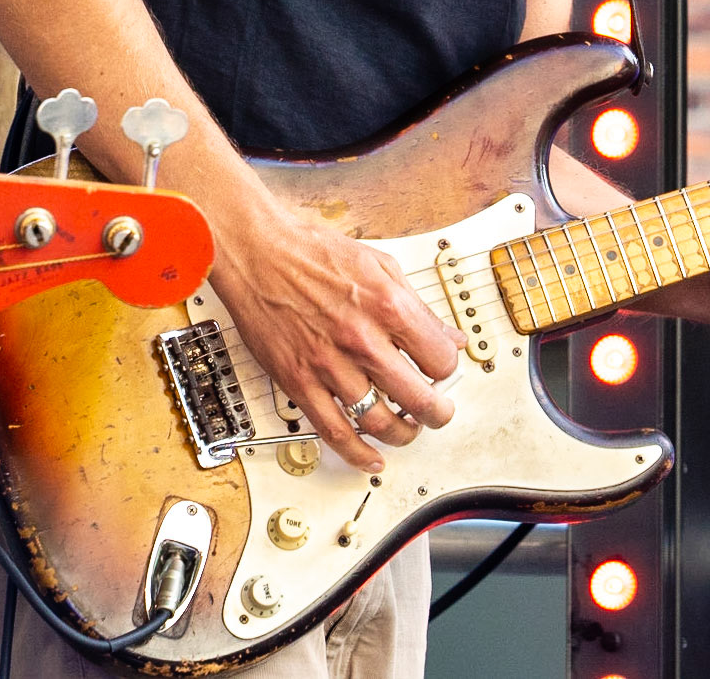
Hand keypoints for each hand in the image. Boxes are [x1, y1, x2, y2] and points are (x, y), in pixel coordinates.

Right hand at [210, 201, 464, 472]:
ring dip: (402, 433)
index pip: (438, 358)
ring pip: (378, 421)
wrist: (260, 253)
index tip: (445, 371)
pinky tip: (372, 457)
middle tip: (440, 413)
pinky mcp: (299, 382)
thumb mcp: (383, 266)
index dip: (448, 369)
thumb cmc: (316, 252)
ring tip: (410, 431)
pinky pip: (333, 431)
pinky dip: (357, 453)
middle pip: (416, 397)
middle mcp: (361, 339)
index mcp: (389, 306)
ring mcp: (329, 365)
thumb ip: (419, 307)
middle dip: (436, 412)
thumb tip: (450, 336)